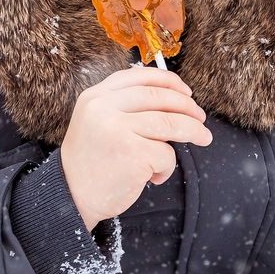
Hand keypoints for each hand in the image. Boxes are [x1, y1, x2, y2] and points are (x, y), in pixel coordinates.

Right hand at [60, 65, 211, 231]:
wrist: (71, 197)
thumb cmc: (91, 162)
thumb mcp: (97, 122)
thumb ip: (123, 106)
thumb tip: (173, 98)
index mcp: (95, 96)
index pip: (138, 76)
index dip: (168, 81)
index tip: (186, 91)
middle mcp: (103, 108)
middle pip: (158, 97)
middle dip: (187, 107)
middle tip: (201, 118)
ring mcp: (116, 129)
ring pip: (169, 122)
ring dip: (192, 131)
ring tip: (203, 139)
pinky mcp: (131, 153)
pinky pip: (165, 154)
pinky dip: (166, 167)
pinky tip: (153, 177)